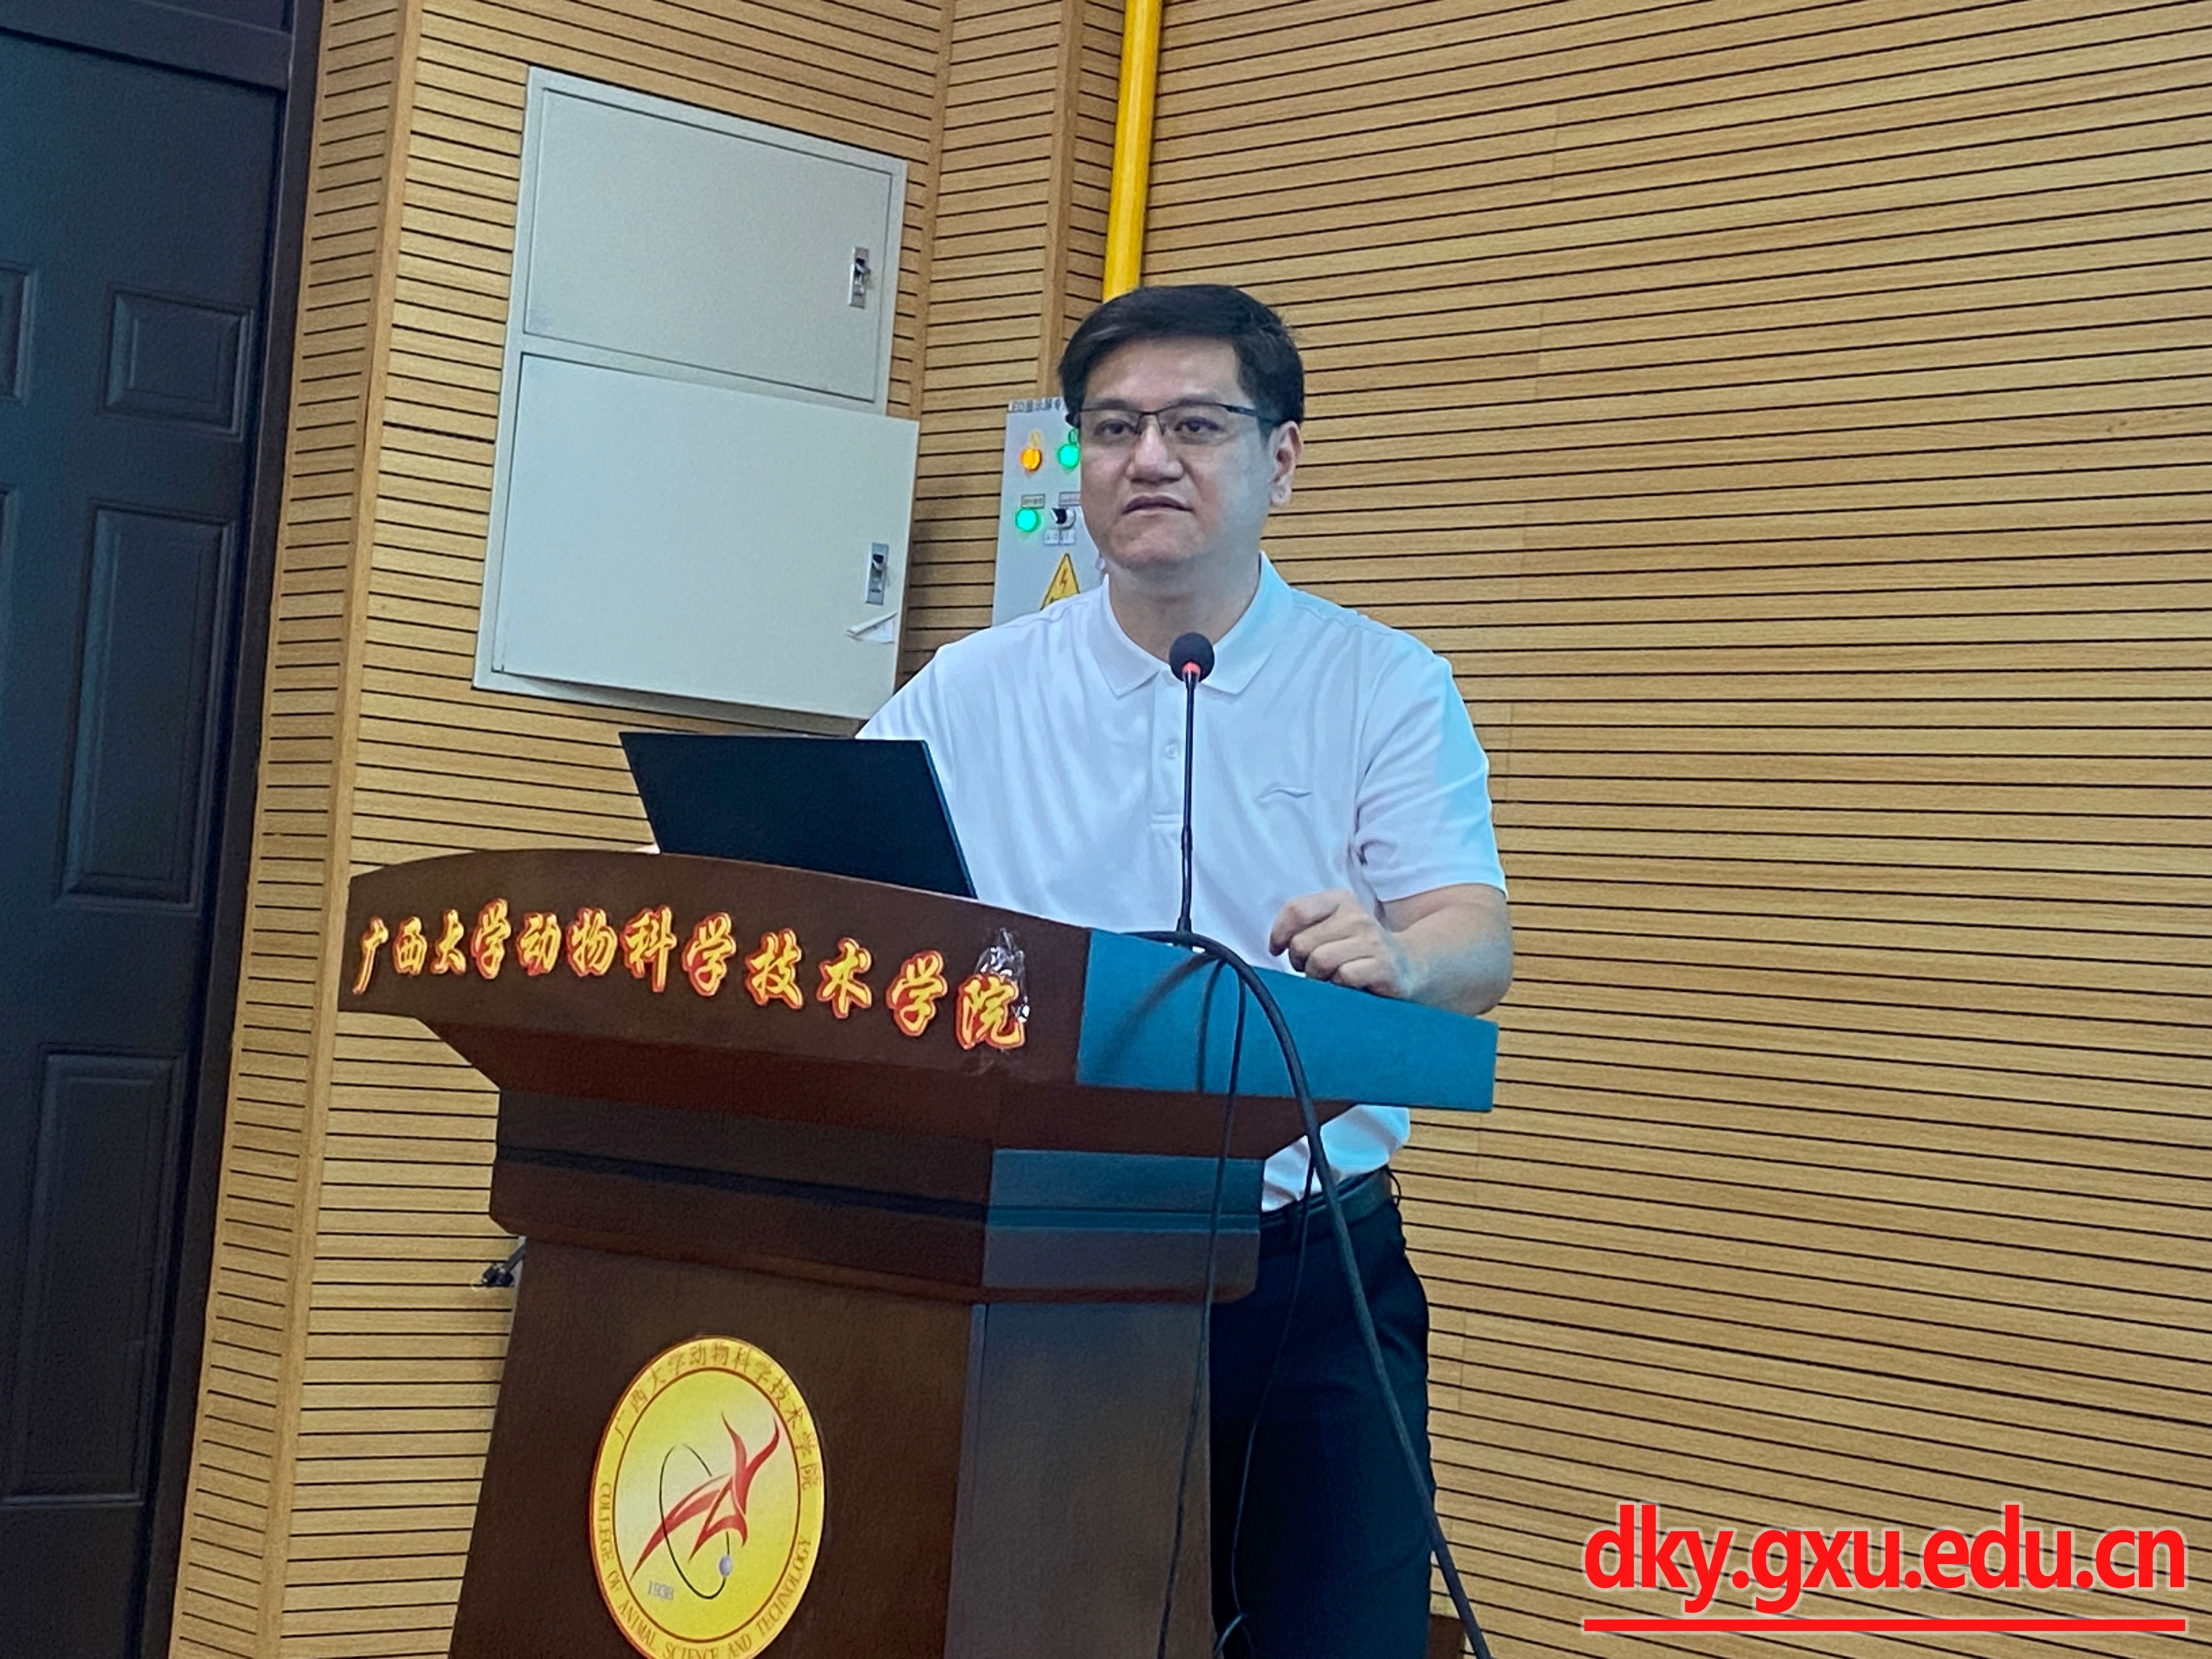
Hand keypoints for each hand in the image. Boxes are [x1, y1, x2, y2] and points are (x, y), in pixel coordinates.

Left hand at [1268, 890, 1415, 998]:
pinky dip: (1340, 987)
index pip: (1296, 910)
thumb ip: (1306, 927)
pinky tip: (1350, 985)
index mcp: (1341, 900)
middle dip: (1299, 962)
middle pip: (1302, 942)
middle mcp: (1356, 916)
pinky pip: (1343, 977)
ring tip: (1330, 978)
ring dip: (1318, 977)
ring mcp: (1372, 940)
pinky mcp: (1383, 966)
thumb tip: (1275, 945)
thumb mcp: (1335, 927)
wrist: (1411, 965)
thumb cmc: (1361, 950)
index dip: (1279, 934)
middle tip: (1313, 969)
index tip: (1278, 949)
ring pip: (1319, 961)